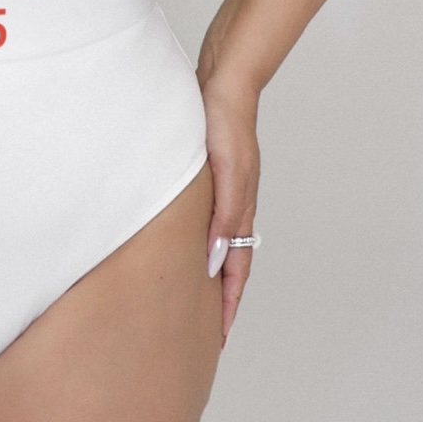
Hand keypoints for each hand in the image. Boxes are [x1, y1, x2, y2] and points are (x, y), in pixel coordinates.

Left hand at [199, 71, 260, 348]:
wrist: (223, 84)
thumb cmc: (224, 123)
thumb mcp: (224, 172)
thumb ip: (222, 214)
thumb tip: (214, 258)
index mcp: (239, 209)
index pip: (235, 270)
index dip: (226, 305)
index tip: (217, 337)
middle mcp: (233, 207)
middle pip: (229, 265)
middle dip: (219, 300)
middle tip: (204, 332)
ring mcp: (223, 195)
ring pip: (218, 247)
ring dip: (208, 276)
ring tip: (192, 301)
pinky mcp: (210, 181)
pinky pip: (207, 225)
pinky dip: (200, 247)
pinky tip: (183, 250)